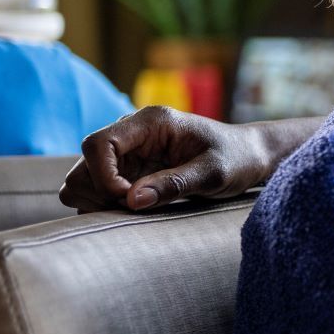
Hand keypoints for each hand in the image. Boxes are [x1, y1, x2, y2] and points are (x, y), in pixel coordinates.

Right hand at [60, 107, 273, 211]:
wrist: (250, 157)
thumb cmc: (238, 159)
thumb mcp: (215, 173)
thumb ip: (175, 183)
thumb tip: (131, 200)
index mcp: (150, 123)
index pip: (98, 144)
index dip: (102, 176)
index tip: (127, 199)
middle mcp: (131, 134)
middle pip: (83, 165)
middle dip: (100, 194)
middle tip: (136, 208)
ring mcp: (127, 153)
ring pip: (83, 180)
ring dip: (99, 202)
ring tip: (137, 210)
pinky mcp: (129, 171)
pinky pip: (97, 191)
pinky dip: (106, 206)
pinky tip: (137, 210)